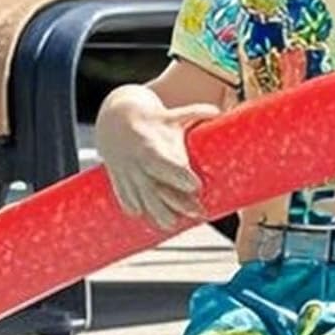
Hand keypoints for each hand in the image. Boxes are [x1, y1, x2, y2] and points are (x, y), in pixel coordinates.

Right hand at [96, 90, 220, 231]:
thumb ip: (194, 114)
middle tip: (200, 212)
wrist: (115, 120)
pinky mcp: (121, 183)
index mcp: (149, 147)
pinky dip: (139, 211)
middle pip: (155, 190)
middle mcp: (137, 164)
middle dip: (176, 203)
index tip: (197, 186)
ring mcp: (127, 176)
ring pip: (142, 201)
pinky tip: (153, 219)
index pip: (164, 165)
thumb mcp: (172, 116)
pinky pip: (128, 202)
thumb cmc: (152, 119)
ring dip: (159, 214)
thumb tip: (219, 111)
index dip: (179, 176)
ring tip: (176, 223)